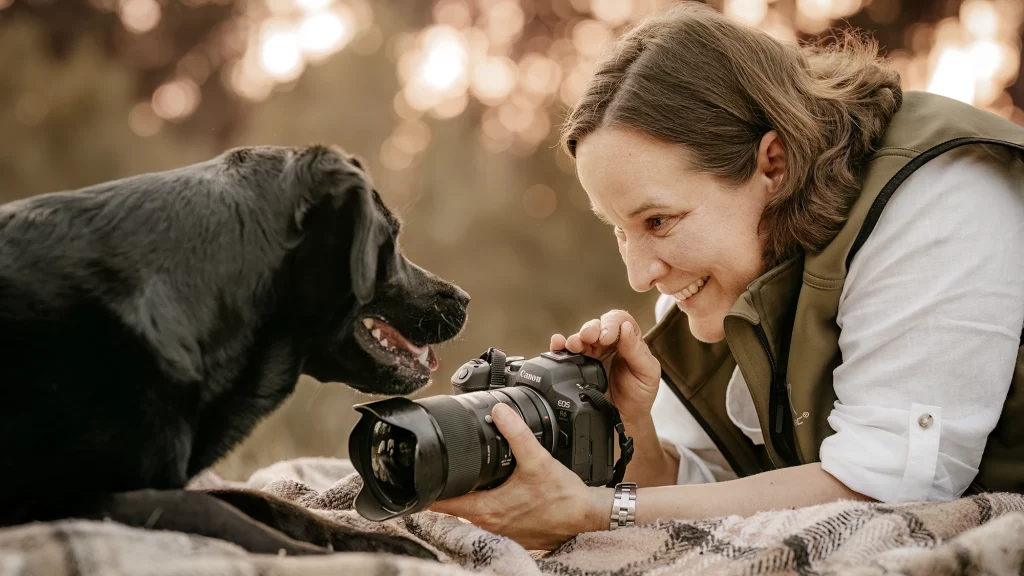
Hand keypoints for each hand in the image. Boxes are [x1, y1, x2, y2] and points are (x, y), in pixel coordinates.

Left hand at [429, 403, 610, 550]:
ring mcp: (501, 532)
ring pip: (473, 513)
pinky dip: (489, 504)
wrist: (586, 518)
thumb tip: (499, 411)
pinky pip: (491, 518)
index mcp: (487, 511)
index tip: (423, 476)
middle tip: (448, 466)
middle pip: (455, 507)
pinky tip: (499, 489)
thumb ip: (517, 433)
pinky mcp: (513, 533)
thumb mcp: (537, 460)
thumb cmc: (563, 497)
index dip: (429, 490)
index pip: (442, 505)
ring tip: (472, 474)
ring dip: (470, 495)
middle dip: (450, 487)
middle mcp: (490, 525)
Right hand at [550, 310, 661, 426]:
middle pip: (596, 326)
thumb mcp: (647, 372)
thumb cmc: (639, 394)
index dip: (611, 323)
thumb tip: (625, 327)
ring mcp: (591, 354)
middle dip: (590, 329)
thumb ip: (637, 350)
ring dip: (575, 338)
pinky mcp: (577, 366)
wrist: (625, 419)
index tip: (607, 336)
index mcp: (628, 340)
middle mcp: (607, 344)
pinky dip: (558, 346)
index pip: (619, 320)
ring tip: (573, 345)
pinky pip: (565, 352)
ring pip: (580, 337)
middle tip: (589, 337)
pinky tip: (557, 345)